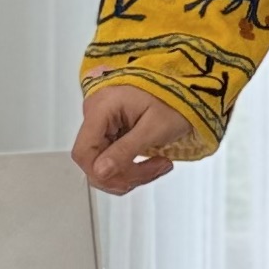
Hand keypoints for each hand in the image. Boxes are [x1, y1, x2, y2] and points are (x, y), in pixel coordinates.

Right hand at [72, 81, 194, 195]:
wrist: (185, 90)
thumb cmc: (174, 101)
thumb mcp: (153, 128)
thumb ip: (124, 150)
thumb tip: (99, 172)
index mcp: (101, 108)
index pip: (83, 152)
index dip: (103, 172)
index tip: (132, 177)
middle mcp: (95, 114)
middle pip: (94, 162)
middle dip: (124, 175)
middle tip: (156, 169)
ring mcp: (101, 123)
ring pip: (103, 165)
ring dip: (131, 174)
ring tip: (160, 165)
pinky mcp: (110, 131)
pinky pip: (112, 159)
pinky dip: (132, 168)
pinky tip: (153, 162)